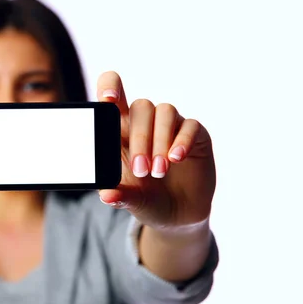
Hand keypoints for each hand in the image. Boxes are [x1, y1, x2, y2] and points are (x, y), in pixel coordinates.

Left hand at [96, 71, 215, 228]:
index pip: (113, 94)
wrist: (177, 216)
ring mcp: (172, 126)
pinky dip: (182, 141)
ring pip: (165, 111)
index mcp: (121, 131)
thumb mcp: (130, 199)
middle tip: (140, 170)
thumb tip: (106, 195)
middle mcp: (146, 123)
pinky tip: (176, 158)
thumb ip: (119, 195)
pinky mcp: (195, 135)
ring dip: (160, 140)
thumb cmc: (146, 198)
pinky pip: (190, 126)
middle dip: (140, 138)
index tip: (109, 99)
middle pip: (141, 106)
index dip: (110, 87)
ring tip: (158, 170)